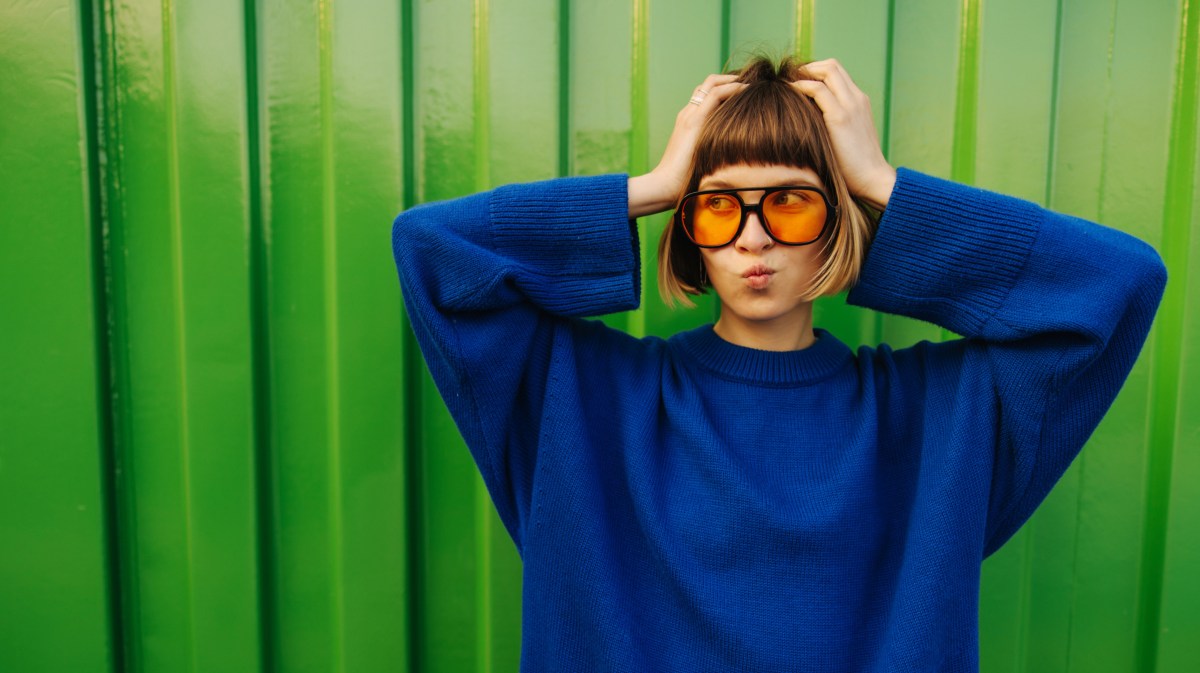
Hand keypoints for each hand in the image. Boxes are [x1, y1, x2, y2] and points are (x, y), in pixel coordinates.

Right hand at [628, 75, 745, 217]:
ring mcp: (690, 115)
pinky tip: (747, 90)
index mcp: (688, 122)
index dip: (725, 89)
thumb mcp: (701, 162)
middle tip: (751, 83)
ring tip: (752, 83)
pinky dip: (733, 88)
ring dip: (733, 80)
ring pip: (712, 83)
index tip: (745, 92)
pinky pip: (716, 94)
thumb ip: (712, 155)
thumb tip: (732, 164)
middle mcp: (688, 113)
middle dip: (730, 79)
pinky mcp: (695, 121)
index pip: (706, 95)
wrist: (664, 186)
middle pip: (708, 84)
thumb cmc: (683, 182)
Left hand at [791, 59, 895, 209]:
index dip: (815, 72)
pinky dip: (801, 87)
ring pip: (827, 70)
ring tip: (786, 86)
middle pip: (832, 65)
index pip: (837, 73)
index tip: (797, 83)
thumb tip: (807, 125)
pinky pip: (817, 89)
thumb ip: (832, 125)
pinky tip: (789, 96)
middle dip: (808, 68)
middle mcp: (856, 98)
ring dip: (804, 73)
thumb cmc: (855, 166)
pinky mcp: (841, 117)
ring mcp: (850, 105)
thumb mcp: (845, 138)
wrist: (873, 179)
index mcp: (859, 102)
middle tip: (789, 81)